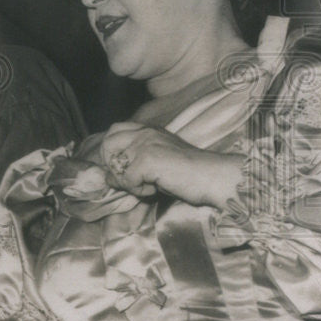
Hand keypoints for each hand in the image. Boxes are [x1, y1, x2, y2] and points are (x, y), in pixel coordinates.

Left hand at [101, 122, 243, 208]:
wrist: (212, 177)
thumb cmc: (189, 173)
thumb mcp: (158, 162)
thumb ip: (133, 164)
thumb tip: (108, 178)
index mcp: (148, 130)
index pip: (114, 130)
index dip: (111, 150)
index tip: (121, 168)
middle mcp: (144, 132)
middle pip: (108, 143)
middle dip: (111, 164)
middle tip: (127, 178)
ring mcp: (145, 144)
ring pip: (116, 165)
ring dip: (127, 181)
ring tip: (146, 186)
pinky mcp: (147, 160)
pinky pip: (127, 180)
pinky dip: (138, 190)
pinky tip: (154, 190)